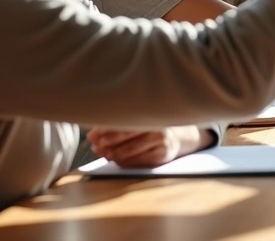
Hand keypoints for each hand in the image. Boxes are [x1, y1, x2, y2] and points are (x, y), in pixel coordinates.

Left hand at [87, 126, 211, 167]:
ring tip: (105, 154)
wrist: (181, 136)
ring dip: (112, 154)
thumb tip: (92, 136)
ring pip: (128, 151)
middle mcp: (157, 126)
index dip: (105, 129)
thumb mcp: (140, 121)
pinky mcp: (161, 156)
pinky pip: (135, 162)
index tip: (93, 136)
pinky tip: (117, 159)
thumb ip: (116, 126)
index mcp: (150, 114)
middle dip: (106, 143)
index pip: (123, 121)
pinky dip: (122, 161)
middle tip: (96, 147)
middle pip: (124, 135)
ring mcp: (161, 142)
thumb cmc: (153, 127)